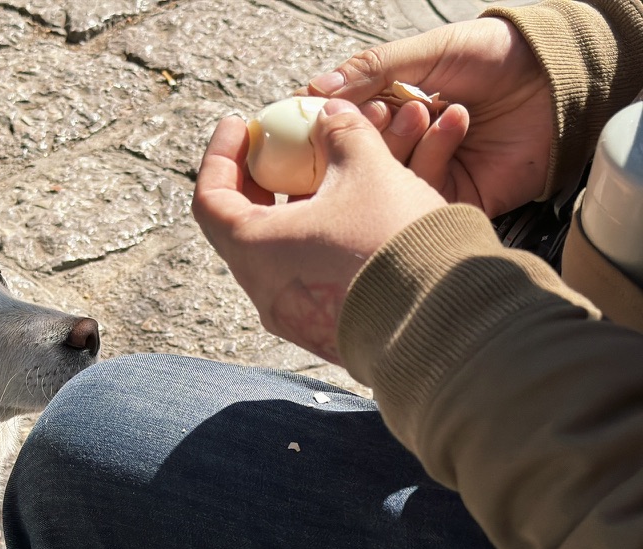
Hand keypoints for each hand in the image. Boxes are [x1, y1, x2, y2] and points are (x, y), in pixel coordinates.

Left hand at [192, 101, 445, 363]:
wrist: (445, 317)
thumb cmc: (394, 240)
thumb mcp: (367, 168)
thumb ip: (342, 131)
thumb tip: (330, 113)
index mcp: (254, 250)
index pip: (209, 199)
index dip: (221, 154)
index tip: (240, 125)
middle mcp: (264, 291)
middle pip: (240, 227)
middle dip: (258, 182)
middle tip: (276, 149)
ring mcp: (293, 316)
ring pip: (278, 252)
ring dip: (294, 211)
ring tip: (321, 177)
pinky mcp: (325, 330)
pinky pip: (307, 276)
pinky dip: (316, 241)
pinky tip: (347, 217)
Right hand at [301, 17, 551, 216]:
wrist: (558, 79)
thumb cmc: (496, 56)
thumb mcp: (427, 52)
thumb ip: (371, 70)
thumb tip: (315, 88)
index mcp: (392, 108)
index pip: (345, 125)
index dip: (335, 120)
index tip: (330, 111)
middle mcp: (405, 144)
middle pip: (361, 155)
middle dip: (369, 133)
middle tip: (381, 112)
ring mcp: (427, 173)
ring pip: (388, 175)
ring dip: (404, 140)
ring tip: (427, 109)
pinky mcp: (452, 197)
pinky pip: (423, 191)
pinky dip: (434, 156)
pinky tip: (456, 122)